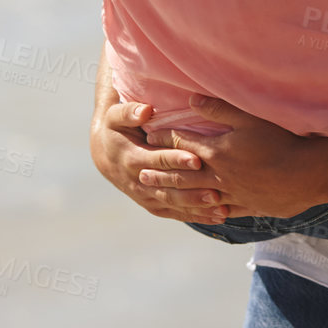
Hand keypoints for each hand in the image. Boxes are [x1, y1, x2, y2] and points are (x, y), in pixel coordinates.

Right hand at [90, 99, 231, 223]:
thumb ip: (129, 112)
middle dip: (193, 191)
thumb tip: (145, 110)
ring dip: (198, 209)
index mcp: (132, 158)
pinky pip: (176, 214)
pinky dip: (196, 216)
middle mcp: (138, 182)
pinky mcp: (153, 205)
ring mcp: (146, 197)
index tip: (197, 160)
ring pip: (174, 205)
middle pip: (169, 188)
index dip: (177, 160)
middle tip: (217, 192)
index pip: (158, 160)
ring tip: (222, 210)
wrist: (106, 155)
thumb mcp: (115, 117)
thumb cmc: (116, 129)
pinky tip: (218, 218)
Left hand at [139, 95, 327, 219]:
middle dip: (160, 173)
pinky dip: (206, 211)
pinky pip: (221, 211)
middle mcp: (219, 177)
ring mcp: (233, 195)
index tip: (148, 137)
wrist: (310, 173)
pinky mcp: (249, 207)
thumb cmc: (281, 140)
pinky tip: (201, 212)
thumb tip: (191, 99)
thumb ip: (219, 109)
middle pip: (182, 176)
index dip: (163, 139)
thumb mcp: (249, 118)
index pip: (181, 145)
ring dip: (175, 195)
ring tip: (159, 196)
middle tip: (140, 173)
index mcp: (217, 153)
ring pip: (196, 197)